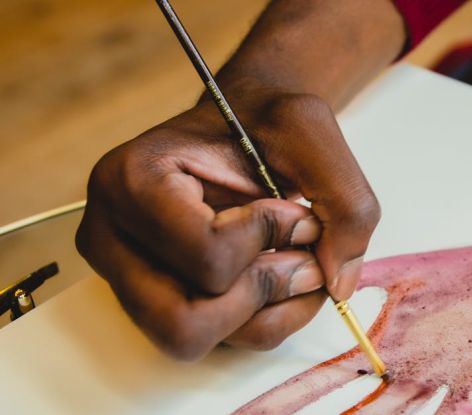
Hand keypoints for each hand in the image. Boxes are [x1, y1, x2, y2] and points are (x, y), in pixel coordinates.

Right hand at [76, 87, 379, 359]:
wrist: (243, 125)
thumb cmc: (265, 122)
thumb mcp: (311, 133)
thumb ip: (344, 201)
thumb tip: (337, 282)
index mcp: (131, 182)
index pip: (207, 255)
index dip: (270, 238)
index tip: (292, 204)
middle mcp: (111, 237)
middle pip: (184, 322)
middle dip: (261, 292)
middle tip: (301, 253)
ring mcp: (126, 276)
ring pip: (199, 341)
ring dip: (270, 309)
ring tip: (300, 261)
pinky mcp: (155, 299)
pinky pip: (217, 341)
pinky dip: (268, 318)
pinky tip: (286, 275)